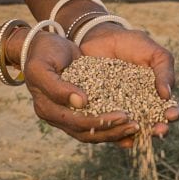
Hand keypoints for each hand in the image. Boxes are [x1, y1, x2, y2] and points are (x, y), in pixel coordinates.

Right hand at [19, 31, 140, 144]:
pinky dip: (112, 126)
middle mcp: (58, 117)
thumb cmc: (42, 53)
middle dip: (112, 130)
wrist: (42, 46)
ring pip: (93, 133)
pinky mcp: (79, 109)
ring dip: (115, 132)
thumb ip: (57, 87)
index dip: (100, 122)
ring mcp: (68, 115)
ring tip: (136, 128)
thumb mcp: (42, 67)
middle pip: (87, 133)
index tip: (123, 115)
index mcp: (47, 109)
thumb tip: (81, 103)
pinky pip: (96, 123)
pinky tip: (130, 126)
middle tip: (135, 125)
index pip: (76, 122)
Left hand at [75, 25, 178, 139]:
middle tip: (159, 130)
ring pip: (131, 128)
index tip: (172, 114)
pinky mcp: (101, 110)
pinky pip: (108, 125)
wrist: (102, 37)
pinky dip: (113, 133)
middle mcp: (140, 107)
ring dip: (137, 135)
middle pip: (153, 124)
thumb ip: (164, 71)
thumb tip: (168, 95)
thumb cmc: (133, 45)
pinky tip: (117, 135)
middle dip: (158, 129)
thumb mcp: (154, 54)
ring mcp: (121, 110)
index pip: (169, 109)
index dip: (173, 113)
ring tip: (139, 132)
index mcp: (157, 95)